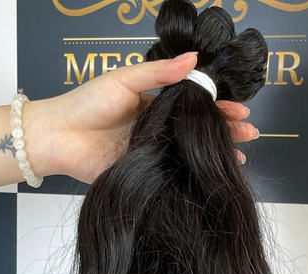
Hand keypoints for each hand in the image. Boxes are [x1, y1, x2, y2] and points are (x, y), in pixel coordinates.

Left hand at [27, 51, 258, 182]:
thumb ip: (158, 74)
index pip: (195, 105)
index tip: (240, 112)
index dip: (218, 108)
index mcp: (155, 105)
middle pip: (197, 131)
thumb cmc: (86, 104)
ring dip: (214, 157)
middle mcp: (157, 130)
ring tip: (238, 159)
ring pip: (189, 155)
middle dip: (225, 134)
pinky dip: (190, 177)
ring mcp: (152, 154)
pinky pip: (171, 176)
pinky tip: (209, 178)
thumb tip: (193, 60)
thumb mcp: (125, 80)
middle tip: (249, 135)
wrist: (58, 136)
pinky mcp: (143, 175)